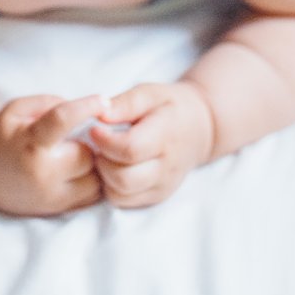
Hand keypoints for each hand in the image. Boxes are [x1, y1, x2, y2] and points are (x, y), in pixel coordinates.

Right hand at [0, 95, 105, 215]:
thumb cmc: (1, 136)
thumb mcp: (16, 109)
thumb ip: (48, 103)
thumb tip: (81, 107)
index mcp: (29, 143)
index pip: (62, 120)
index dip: (86, 107)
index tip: (104, 100)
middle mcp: (42, 173)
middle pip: (87, 155)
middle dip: (89, 144)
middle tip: (81, 137)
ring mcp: (51, 196)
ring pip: (95, 180)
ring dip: (94, 166)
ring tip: (78, 155)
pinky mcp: (56, 210)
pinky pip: (91, 198)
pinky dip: (92, 183)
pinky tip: (79, 172)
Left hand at [87, 81, 214, 208]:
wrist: (200, 130)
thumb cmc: (170, 107)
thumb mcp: (150, 93)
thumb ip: (125, 103)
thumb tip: (99, 115)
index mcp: (166, 137)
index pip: (130, 149)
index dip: (105, 141)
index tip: (94, 128)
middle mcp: (166, 168)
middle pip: (122, 178)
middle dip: (101, 160)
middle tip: (97, 144)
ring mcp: (162, 186)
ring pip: (119, 194)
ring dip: (104, 176)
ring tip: (105, 154)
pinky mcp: (156, 197)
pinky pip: (123, 200)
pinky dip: (111, 186)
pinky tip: (113, 166)